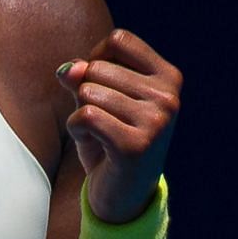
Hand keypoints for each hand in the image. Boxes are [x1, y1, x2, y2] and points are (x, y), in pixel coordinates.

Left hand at [58, 28, 181, 224]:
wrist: (121, 198)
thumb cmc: (109, 143)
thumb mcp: (96, 101)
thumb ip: (83, 78)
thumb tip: (68, 69)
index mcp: (168, 78)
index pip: (118, 40)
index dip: (96, 60)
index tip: (103, 89)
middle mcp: (168, 98)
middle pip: (99, 66)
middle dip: (86, 93)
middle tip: (102, 123)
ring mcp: (156, 122)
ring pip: (89, 91)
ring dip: (80, 113)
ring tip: (98, 135)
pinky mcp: (135, 145)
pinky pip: (85, 116)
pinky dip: (75, 128)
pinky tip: (91, 144)